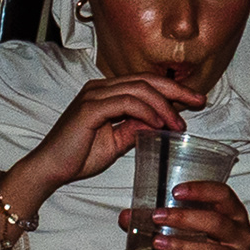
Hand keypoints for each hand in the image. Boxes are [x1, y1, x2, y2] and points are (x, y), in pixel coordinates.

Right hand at [2, 72, 205, 224]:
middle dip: (176, 89)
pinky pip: (126, 102)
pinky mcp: (90, 109)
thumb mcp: (115, 142)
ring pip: (139, 89)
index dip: (171, 89)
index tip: (194, 100)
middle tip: (199, 101)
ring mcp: (94, 96)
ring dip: (164, 105)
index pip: (144, 82)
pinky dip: (147, 111)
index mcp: (105, 93)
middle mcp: (99, 88)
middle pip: (145, 79)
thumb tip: (159, 123)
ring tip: (179, 122)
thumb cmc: (78, 157)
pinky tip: (159, 123)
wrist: (50, 170)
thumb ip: (135, 129)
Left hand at [127, 177, 249, 249]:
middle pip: (215, 222)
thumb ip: (166, 221)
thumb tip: (127, 217)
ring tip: (158, 243)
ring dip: (182, 246)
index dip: (201, 190)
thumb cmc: (214, 249)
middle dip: (184, 218)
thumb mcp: (197, 231)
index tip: (176, 191)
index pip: (223, 195)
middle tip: (158, 217)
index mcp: (233, 215)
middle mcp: (239, 236)